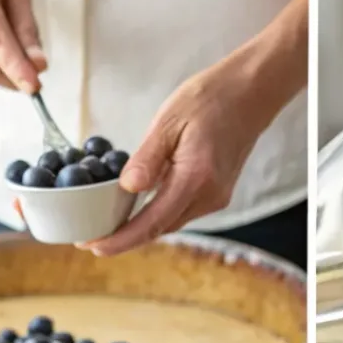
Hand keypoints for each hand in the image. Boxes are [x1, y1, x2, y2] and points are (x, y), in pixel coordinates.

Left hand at [84, 0, 308, 255]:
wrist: (250, 95)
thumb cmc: (210, 99)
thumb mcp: (169, 121)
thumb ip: (147, 159)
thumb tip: (126, 189)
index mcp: (195, 178)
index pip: (152, 221)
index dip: (121, 238)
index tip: (95, 247)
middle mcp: (209, 197)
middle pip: (160, 229)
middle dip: (126, 237)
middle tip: (92, 238)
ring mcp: (216, 199)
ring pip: (171, 222)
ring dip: (141, 227)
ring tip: (109, 224)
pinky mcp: (217, 195)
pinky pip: (181, 211)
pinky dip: (158, 214)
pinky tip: (138, 208)